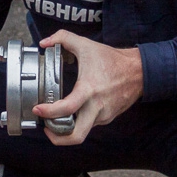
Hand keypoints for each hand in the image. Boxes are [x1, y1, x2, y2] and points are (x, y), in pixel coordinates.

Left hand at [32, 30, 143, 145]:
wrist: (138, 71)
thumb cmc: (112, 59)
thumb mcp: (85, 44)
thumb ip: (62, 38)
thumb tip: (44, 42)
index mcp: (89, 90)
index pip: (67, 109)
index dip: (49, 113)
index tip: (38, 109)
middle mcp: (97, 107)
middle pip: (77, 136)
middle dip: (57, 138)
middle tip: (46, 128)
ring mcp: (103, 115)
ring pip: (82, 132)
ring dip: (67, 130)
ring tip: (55, 119)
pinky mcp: (108, 118)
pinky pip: (90, 125)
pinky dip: (78, 123)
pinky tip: (72, 113)